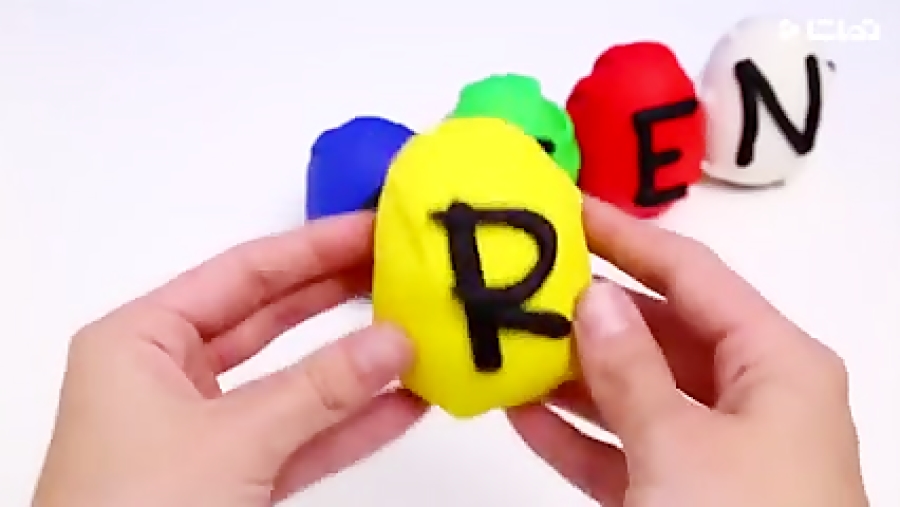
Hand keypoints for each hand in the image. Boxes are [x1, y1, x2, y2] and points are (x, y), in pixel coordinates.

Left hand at [32, 213, 426, 506]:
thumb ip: (319, 390)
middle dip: (338, 296)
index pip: (242, 273)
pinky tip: (404, 402)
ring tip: (417, 330)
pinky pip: (298, 439)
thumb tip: (399, 341)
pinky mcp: (230, 479)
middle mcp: (168, 375)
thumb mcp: (231, 440)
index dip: (313, 248)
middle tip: (402, 268)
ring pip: (291, 383)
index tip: (374, 229)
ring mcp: (202, 430)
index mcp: (140, 340)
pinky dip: (348, 425)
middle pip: (270, 319)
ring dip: (354, 366)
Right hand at [508, 198, 868, 506]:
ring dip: (572, 372)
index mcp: (777, 364)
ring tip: (506, 339)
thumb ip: (629, 369)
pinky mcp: (684, 496)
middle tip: (520, 278)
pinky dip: (575, 433)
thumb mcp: (681, 447)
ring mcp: (717, 450)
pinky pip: (625, 447)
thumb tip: (589, 298)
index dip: (626, 236)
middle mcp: (752, 396)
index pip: (692, 273)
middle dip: (589, 309)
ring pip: (636, 390)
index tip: (565, 208)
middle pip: (660, 330)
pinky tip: (520, 411)